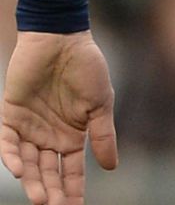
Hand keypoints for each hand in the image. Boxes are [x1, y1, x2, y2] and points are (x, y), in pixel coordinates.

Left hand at [2, 31, 118, 204]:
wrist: (61, 39)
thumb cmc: (86, 68)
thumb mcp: (101, 104)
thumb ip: (103, 136)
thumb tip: (111, 167)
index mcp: (73, 135)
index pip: (70, 171)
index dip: (73, 190)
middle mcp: (49, 136)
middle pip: (48, 172)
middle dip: (51, 192)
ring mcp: (29, 127)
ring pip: (28, 163)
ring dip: (32, 181)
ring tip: (39, 198)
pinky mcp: (10, 115)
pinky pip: (8, 143)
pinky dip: (12, 157)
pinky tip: (19, 169)